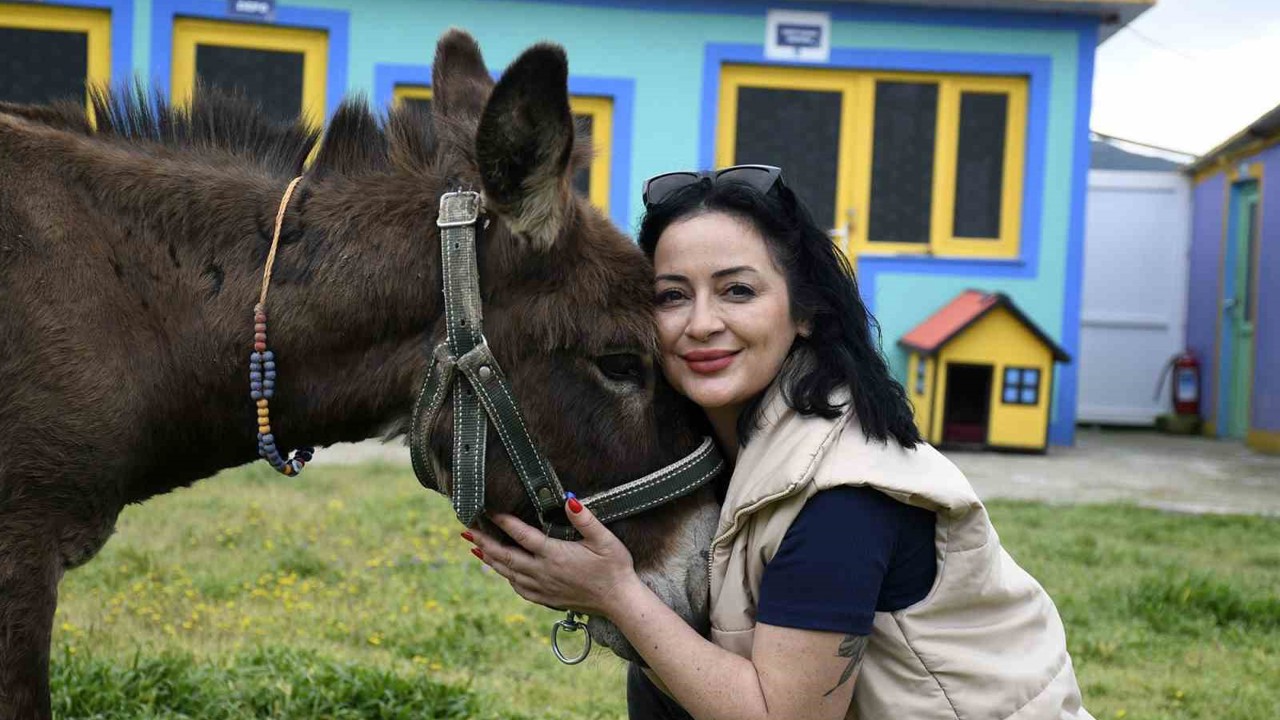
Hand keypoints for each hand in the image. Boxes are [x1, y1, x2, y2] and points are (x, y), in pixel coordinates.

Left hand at [465, 496, 638, 617]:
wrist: (619, 601)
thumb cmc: (614, 567)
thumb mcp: (605, 539)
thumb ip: (585, 519)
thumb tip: (569, 499)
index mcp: (554, 554)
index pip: (521, 535)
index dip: (503, 521)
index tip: (488, 510)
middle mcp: (543, 572)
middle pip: (505, 556)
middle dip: (484, 542)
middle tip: (466, 530)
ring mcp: (542, 587)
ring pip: (508, 573)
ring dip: (490, 559)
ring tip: (475, 548)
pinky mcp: (546, 599)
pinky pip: (518, 588)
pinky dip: (505, 577)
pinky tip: (501, 571)